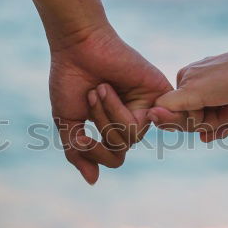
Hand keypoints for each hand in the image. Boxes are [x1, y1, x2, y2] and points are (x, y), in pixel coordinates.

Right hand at [49, 21, 171, 183]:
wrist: (77, 46)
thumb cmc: (70, 79)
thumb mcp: (68, 122)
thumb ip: (78, 152)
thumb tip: (93, 181)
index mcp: (115, 126)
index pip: (114, 158)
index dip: (93, 152)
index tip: (78, 132)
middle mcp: (134, 118)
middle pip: (121, 149)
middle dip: (99, 126)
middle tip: (90, 96)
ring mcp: (148, 107)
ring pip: (129, 137)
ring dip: (106, 115)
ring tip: (98, 89)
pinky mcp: (159, 94)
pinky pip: (141, 123)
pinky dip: (117, 110)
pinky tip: (107, 88)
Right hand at [148, 38, 227, 140]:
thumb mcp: (195, 93)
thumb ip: (172, 106)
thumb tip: (150, 114)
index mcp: (182, 85)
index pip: (171, 116)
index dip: (186, 121)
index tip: (200, 113)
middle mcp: (194, 91)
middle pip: (190, 122)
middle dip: (207, 122)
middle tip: (222, 108)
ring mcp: (212, 97)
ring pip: (208, 125)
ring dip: (220, 122)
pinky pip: (221, 124)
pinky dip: (226, 125)